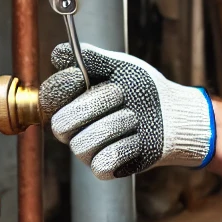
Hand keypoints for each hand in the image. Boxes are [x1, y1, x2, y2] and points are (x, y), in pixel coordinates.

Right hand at [41, 43, 214, 178]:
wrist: (173, 115)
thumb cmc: (142, 88)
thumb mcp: (120, 66)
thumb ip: (91, 58)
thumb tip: (59, 53)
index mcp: (70, 102)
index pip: (48, 98)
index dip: (62, 87)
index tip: (80, 75)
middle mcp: (73, 128)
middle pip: (61, 124)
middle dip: (95, 104)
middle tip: (120, 93)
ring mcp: (87, 150)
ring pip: (83, 144)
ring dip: (115, 124)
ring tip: (134, 117)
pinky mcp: (105, 168)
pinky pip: (103, 161)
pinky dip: (125, 146)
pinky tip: (138, 138)